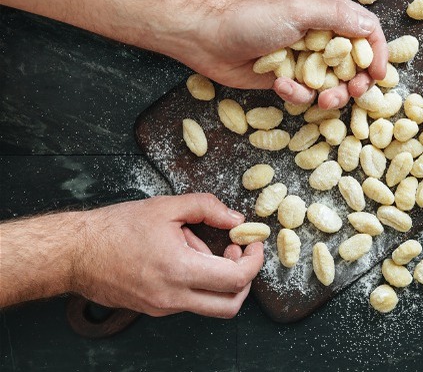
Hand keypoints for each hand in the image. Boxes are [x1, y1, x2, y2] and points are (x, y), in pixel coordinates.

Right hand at [71, 194, 262, 317]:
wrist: (75, 253)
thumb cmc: (116, 228)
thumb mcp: (166, 207)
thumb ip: (207, 208)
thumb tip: (236, 219)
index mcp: (179, 270)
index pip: (236, 280)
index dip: (253, 262)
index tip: (251, 244)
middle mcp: (173, 297)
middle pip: (230, 305)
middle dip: (243, 280)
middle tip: (236, 253)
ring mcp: (162, 308)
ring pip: (209, 305)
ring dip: (217, 279)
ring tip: (198, 248)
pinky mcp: (154, 310)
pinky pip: (188, 301)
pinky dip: (196, 281)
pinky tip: (180, 256)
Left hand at [187, 0, 387, 108]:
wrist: (209, 38)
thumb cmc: (251, 18)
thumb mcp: (300, 10)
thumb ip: (338, 17)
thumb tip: (370, 29)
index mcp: (326, 13)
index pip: (365, 30)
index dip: (377, 52)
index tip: (379, 74)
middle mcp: (319, 36)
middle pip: (354, 63)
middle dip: (356, 81)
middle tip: (353, 93)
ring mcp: (304, 59)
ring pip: (332, 84)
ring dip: (330, 95)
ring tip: (320, 100)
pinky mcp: (288, 79)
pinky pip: (305, 94)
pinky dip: (296, 94)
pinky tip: (280, 86)